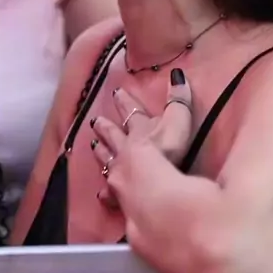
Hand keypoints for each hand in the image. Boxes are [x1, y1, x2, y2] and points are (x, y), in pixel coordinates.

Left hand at [90, 70, 192, 207]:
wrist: (155, 194)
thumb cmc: (169, 154)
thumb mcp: (179, 121)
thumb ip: (179, 99)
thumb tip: (176, 74)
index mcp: (140, 132)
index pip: (131, 113)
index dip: (125, 102)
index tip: (116, 92)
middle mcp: (125, 151)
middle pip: (114, 136)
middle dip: (106, 127)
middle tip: (94, 120)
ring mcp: (119, 176)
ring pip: (107, 161)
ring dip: (101, 153)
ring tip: (94, 146)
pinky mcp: (119, 199)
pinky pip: (110, 194)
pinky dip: (106, 192)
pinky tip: (101, 194)